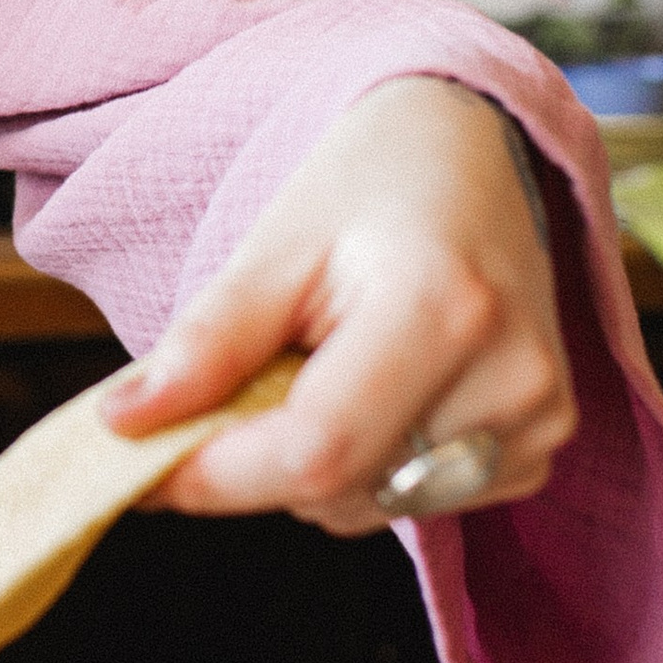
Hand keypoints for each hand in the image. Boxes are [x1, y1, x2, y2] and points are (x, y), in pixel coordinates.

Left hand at [101, 79, 571, 532]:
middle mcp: (511, 379)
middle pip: (338, 489)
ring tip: (320, 364)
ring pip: (366, 508)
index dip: (214, 475)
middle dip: (253, 458)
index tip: (134, 464)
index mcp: (445, 308)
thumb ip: (207, 340)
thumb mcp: (277, 242)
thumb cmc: (371, 185)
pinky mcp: (541, 452)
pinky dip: (364, 467)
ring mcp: (538, 423)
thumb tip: (121, 426)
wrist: (473, 154)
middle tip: (237, 378)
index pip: (316, 448)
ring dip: (309, 464)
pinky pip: (413, 503)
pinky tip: (374, 390)